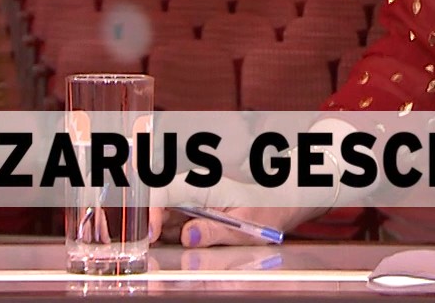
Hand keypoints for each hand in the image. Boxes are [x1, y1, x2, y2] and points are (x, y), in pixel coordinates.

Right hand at [149, 176, 315, 246]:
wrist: (284, 202)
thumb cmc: (269, 207)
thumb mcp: (245, 224)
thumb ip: (216, 231)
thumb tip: (189, 237)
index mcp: (205, 185)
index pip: (165, 191)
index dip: (152, 211)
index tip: (152, 234)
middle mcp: (195, 190)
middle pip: (160, 205)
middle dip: (152, 226)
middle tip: (150, 249)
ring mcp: (193, 201)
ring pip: (165, 216)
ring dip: (160, 233)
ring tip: (169, 247)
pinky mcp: (195, 213)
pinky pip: (175, 224)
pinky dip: (170, 235)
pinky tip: (179, 244)